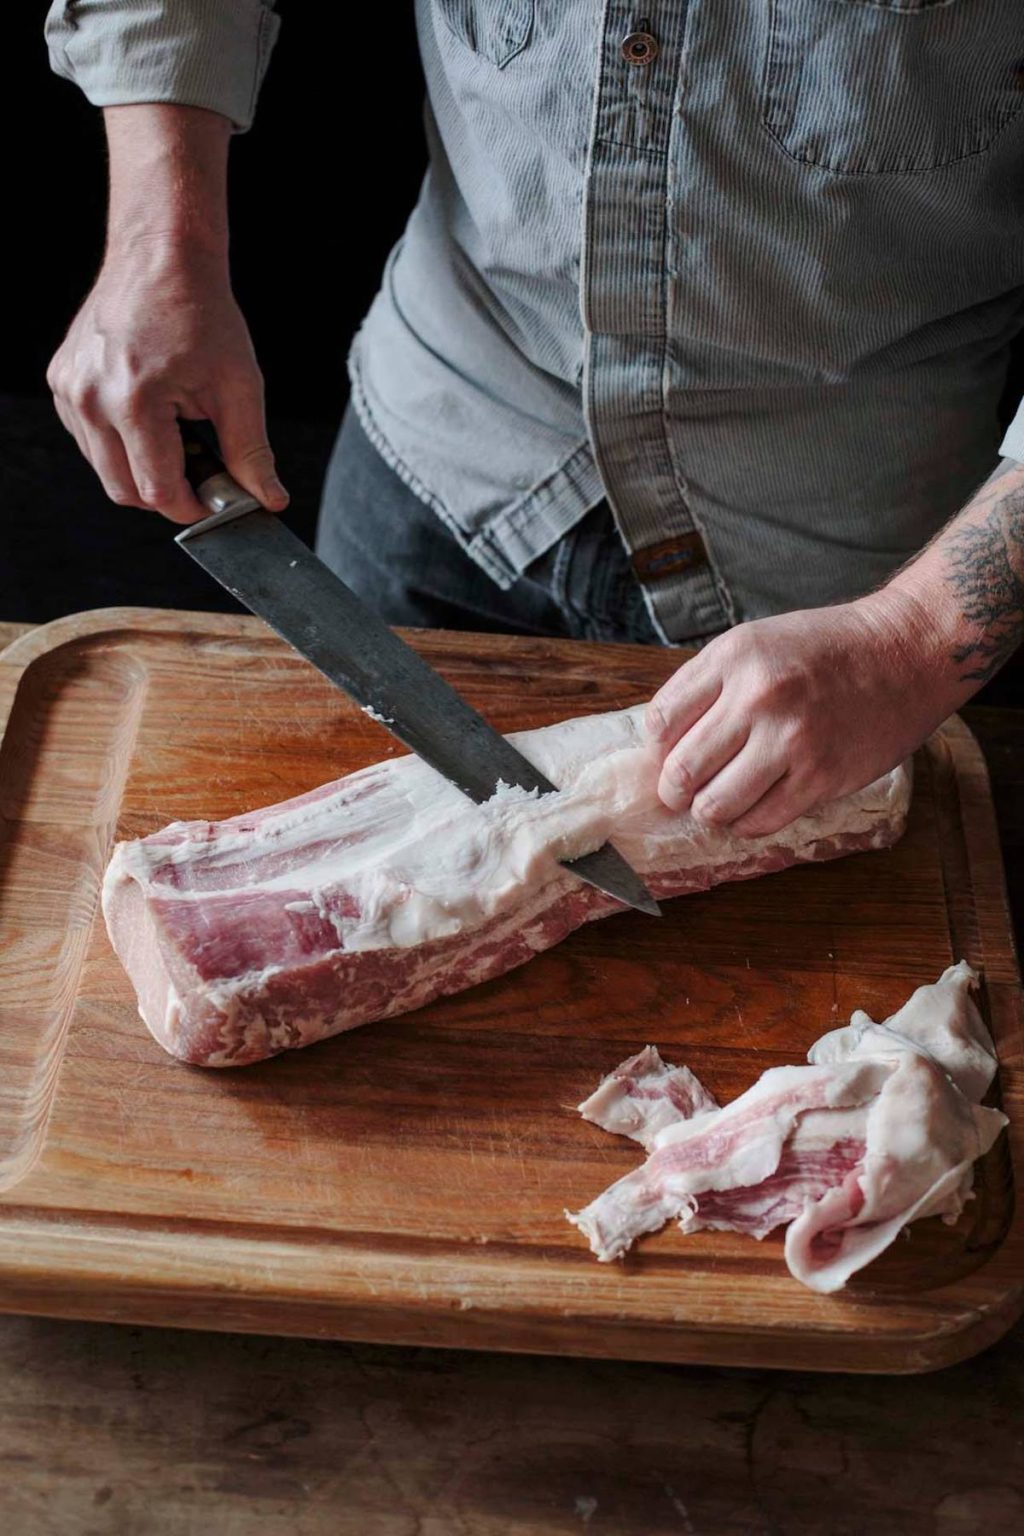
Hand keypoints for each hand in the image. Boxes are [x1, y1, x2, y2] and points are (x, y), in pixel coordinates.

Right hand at [47, 239, 287, 525]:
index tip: (216, 500)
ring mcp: (70, 390)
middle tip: (200, 470)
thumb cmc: (202, 314)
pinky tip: (149, 416)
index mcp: (134, 401)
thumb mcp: (239, 386)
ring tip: (176, 431)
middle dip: (166, 493)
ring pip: (104, 470)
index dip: (192, 508)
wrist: (161, 258)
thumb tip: (269, 500)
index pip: (158, 492)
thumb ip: (251, 452)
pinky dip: (120, 444)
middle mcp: (91, 398)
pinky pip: (89, 440)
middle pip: (125, 491)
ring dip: (142, 468)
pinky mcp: (62, 382)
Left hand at [645, 590, 954, 836]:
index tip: (671, 754)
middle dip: (674, 790)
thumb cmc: (825, 649)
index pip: (660, 723)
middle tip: (684, 792)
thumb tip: (662, 744)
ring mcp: (791, 740)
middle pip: (680, 772)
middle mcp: (759, 698)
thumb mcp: (755, 642)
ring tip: (721, 799)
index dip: (659, 748)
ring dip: (710, 811)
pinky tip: (755, 805)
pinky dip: (747, 822)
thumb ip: (707, 685)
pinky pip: (760, 822)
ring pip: (715, 806)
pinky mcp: (821, 777)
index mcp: (734, 657)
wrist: (904, 651)